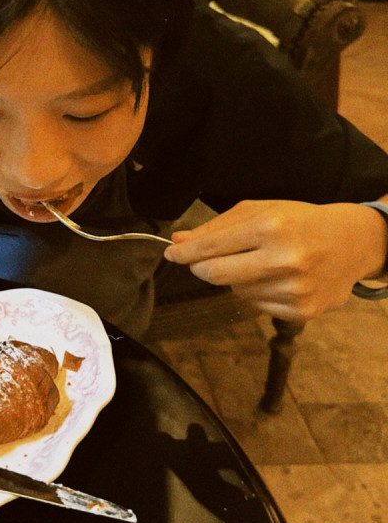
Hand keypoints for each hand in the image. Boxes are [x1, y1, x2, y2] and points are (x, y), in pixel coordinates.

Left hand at [163, 200, 387, 321]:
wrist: (353, 243)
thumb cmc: (299, 221)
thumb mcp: (260, 211)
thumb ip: (216, 227)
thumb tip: (178, 241)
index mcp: (271, 227)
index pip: (210, 246)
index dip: (184, 252)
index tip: (170, 253)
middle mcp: (283, 259)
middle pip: (215, 275)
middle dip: (199, 268)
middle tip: (199, 262)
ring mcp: (294, 289)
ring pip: (235, 290)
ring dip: (234, 278)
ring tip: (258, 262)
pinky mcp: (302, 311)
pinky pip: (255, 305)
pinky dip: (254, 292)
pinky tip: (273, 278)